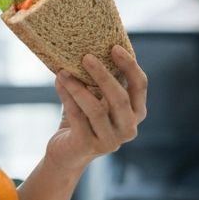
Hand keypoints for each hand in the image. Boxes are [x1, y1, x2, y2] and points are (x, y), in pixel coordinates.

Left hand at [47, 44, 147, 173]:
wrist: (67, 152)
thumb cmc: (84, 118)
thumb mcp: (97, 98)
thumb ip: (98, 80)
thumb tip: (85, 46)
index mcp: (136, 112)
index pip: (140, 86)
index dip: (129, 66)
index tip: (114, 47)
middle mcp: (128, 128)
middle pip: (120, 98)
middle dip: (103, 75)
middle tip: (86, 56)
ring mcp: (110, 140)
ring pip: (96, 109)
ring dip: (78, 87)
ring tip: (63, 71)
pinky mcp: (89, 146)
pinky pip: (77, 117)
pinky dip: (67, 97)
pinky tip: (59, 82)